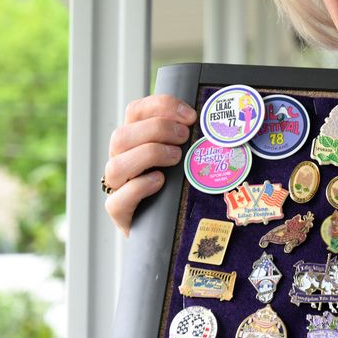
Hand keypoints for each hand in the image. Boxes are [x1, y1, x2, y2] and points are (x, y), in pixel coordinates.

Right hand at [103, 94, 195, 235]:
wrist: (173, 230)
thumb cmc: (183, 187)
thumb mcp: (188, 158)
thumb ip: (193, 140)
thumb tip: (222, 123)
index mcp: (136, 141)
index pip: (136, 112)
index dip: (161, 106)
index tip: (190, 115)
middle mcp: (122, 161)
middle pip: (121, 136)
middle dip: (157, 129)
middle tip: (184, 136)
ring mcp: (119, 188)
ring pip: (116, 165)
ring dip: (148, 154)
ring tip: (176, 157)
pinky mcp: (121, 214)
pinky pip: (117, 200)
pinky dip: (139, 187)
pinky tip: (160, 181)